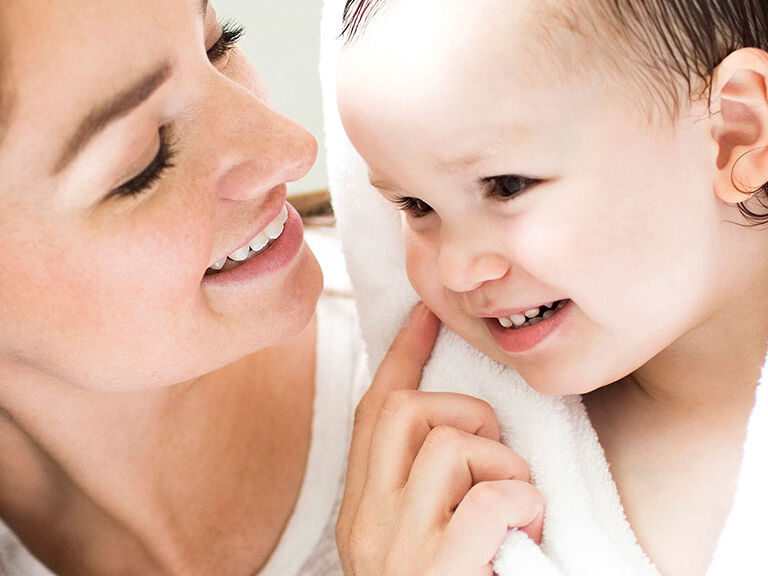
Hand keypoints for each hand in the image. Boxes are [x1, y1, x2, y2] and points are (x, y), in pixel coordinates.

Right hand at [336, 303, 544, 575]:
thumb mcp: (414, 542)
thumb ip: (418, 492)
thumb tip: (456, 433)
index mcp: (363, 513)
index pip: (373, 413)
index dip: (404, 356)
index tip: (426, 314)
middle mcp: (369, 524)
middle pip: (403, 409)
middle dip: (463, 411)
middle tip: (494, 457)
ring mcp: (399, 548)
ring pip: (450, 445)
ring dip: (503, 467)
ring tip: (516, 514)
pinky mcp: (440, 571)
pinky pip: (491, 498)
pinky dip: (523, 505)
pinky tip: (527, 535)